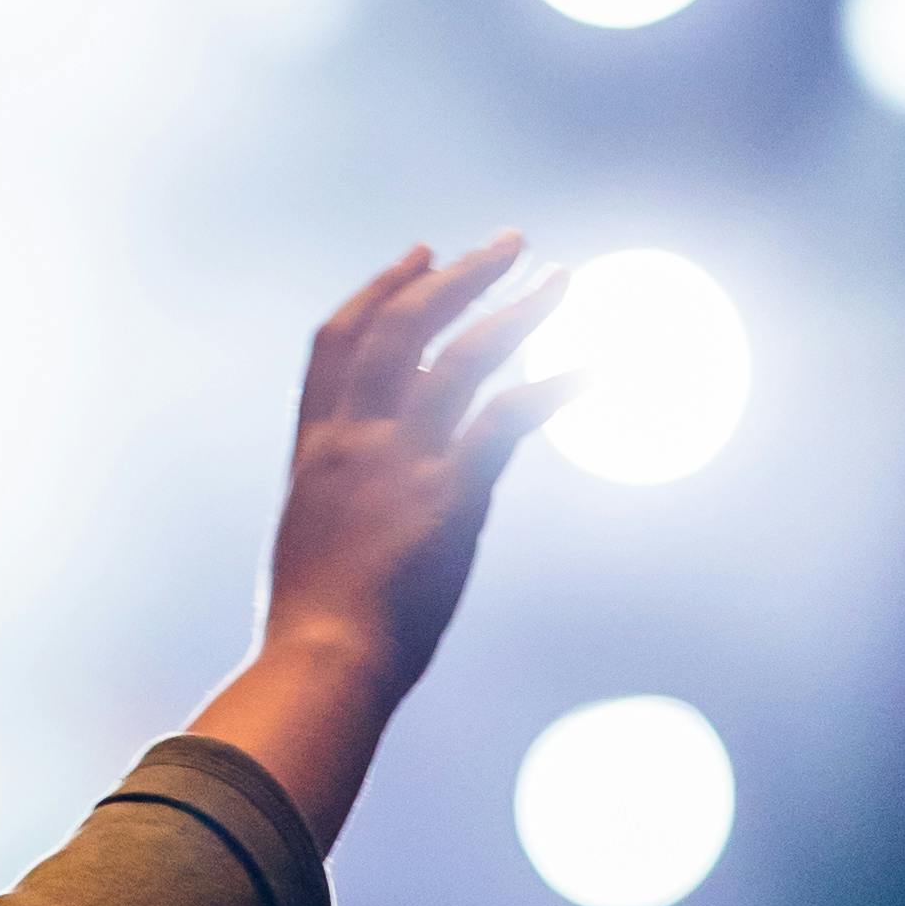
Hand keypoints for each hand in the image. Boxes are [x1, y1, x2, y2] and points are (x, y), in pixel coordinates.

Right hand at [193, 237, 566, 851]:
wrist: (323, 661)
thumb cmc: (315, 628)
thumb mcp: (311, 545)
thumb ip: (345, 505)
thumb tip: (381, 512)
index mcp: (315, 448)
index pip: (338, 341)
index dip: (381, 288)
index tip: (421, 253)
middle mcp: (355, 436)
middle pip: (403, 324)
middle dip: (458, 275)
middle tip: (510, 244)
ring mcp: (401, 458)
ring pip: (462, 352)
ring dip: (518, 307)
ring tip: (563, 279)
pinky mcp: (451, 490)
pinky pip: (510, 416)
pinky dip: (554, 386)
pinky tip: (592, 369)